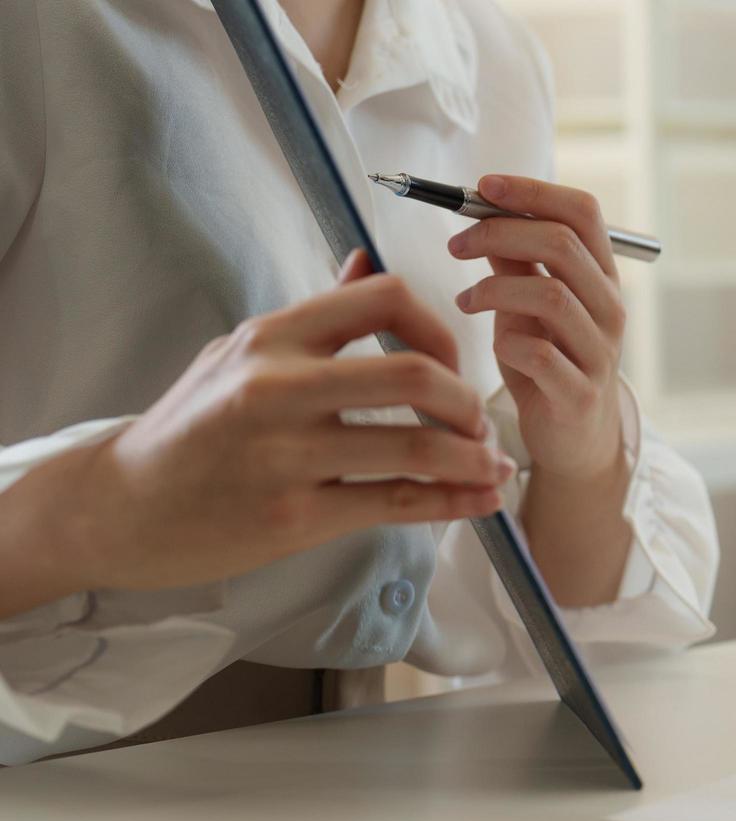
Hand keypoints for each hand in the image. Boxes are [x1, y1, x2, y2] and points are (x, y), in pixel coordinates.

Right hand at [58, 252, 507, 593]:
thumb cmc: (190, 428)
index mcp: (273, 338)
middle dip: (469, 401)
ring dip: (474, 459)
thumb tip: (367, 262)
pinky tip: (479, 502)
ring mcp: (285, 455)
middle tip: (480, 424)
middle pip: (416, 374)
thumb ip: (315, 316)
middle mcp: (278, 388)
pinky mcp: (292, 517)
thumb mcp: (240, 354)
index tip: (452, 363)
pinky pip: (396, 504)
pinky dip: (453, 504)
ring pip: (418, 447)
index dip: (440, 328)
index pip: (384, 298)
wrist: (117, 507)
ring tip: (491, 467)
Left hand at [448, 174, 625, 480]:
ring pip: (551, 295)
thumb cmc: (547, 362)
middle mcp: (609, 308)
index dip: (533, 190)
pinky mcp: (580, 394)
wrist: (574, 439)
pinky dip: (506, 342)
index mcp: (601, 276)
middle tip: (457, 244)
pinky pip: (540, 355)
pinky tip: (493, 346)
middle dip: (499, 232)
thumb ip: (512, 262)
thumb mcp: (527, 304)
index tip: (484, 187)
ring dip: (494, 288)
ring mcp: (600, 351)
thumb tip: (481, 212)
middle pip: (563, 243)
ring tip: (465, 300)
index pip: (582, 212)